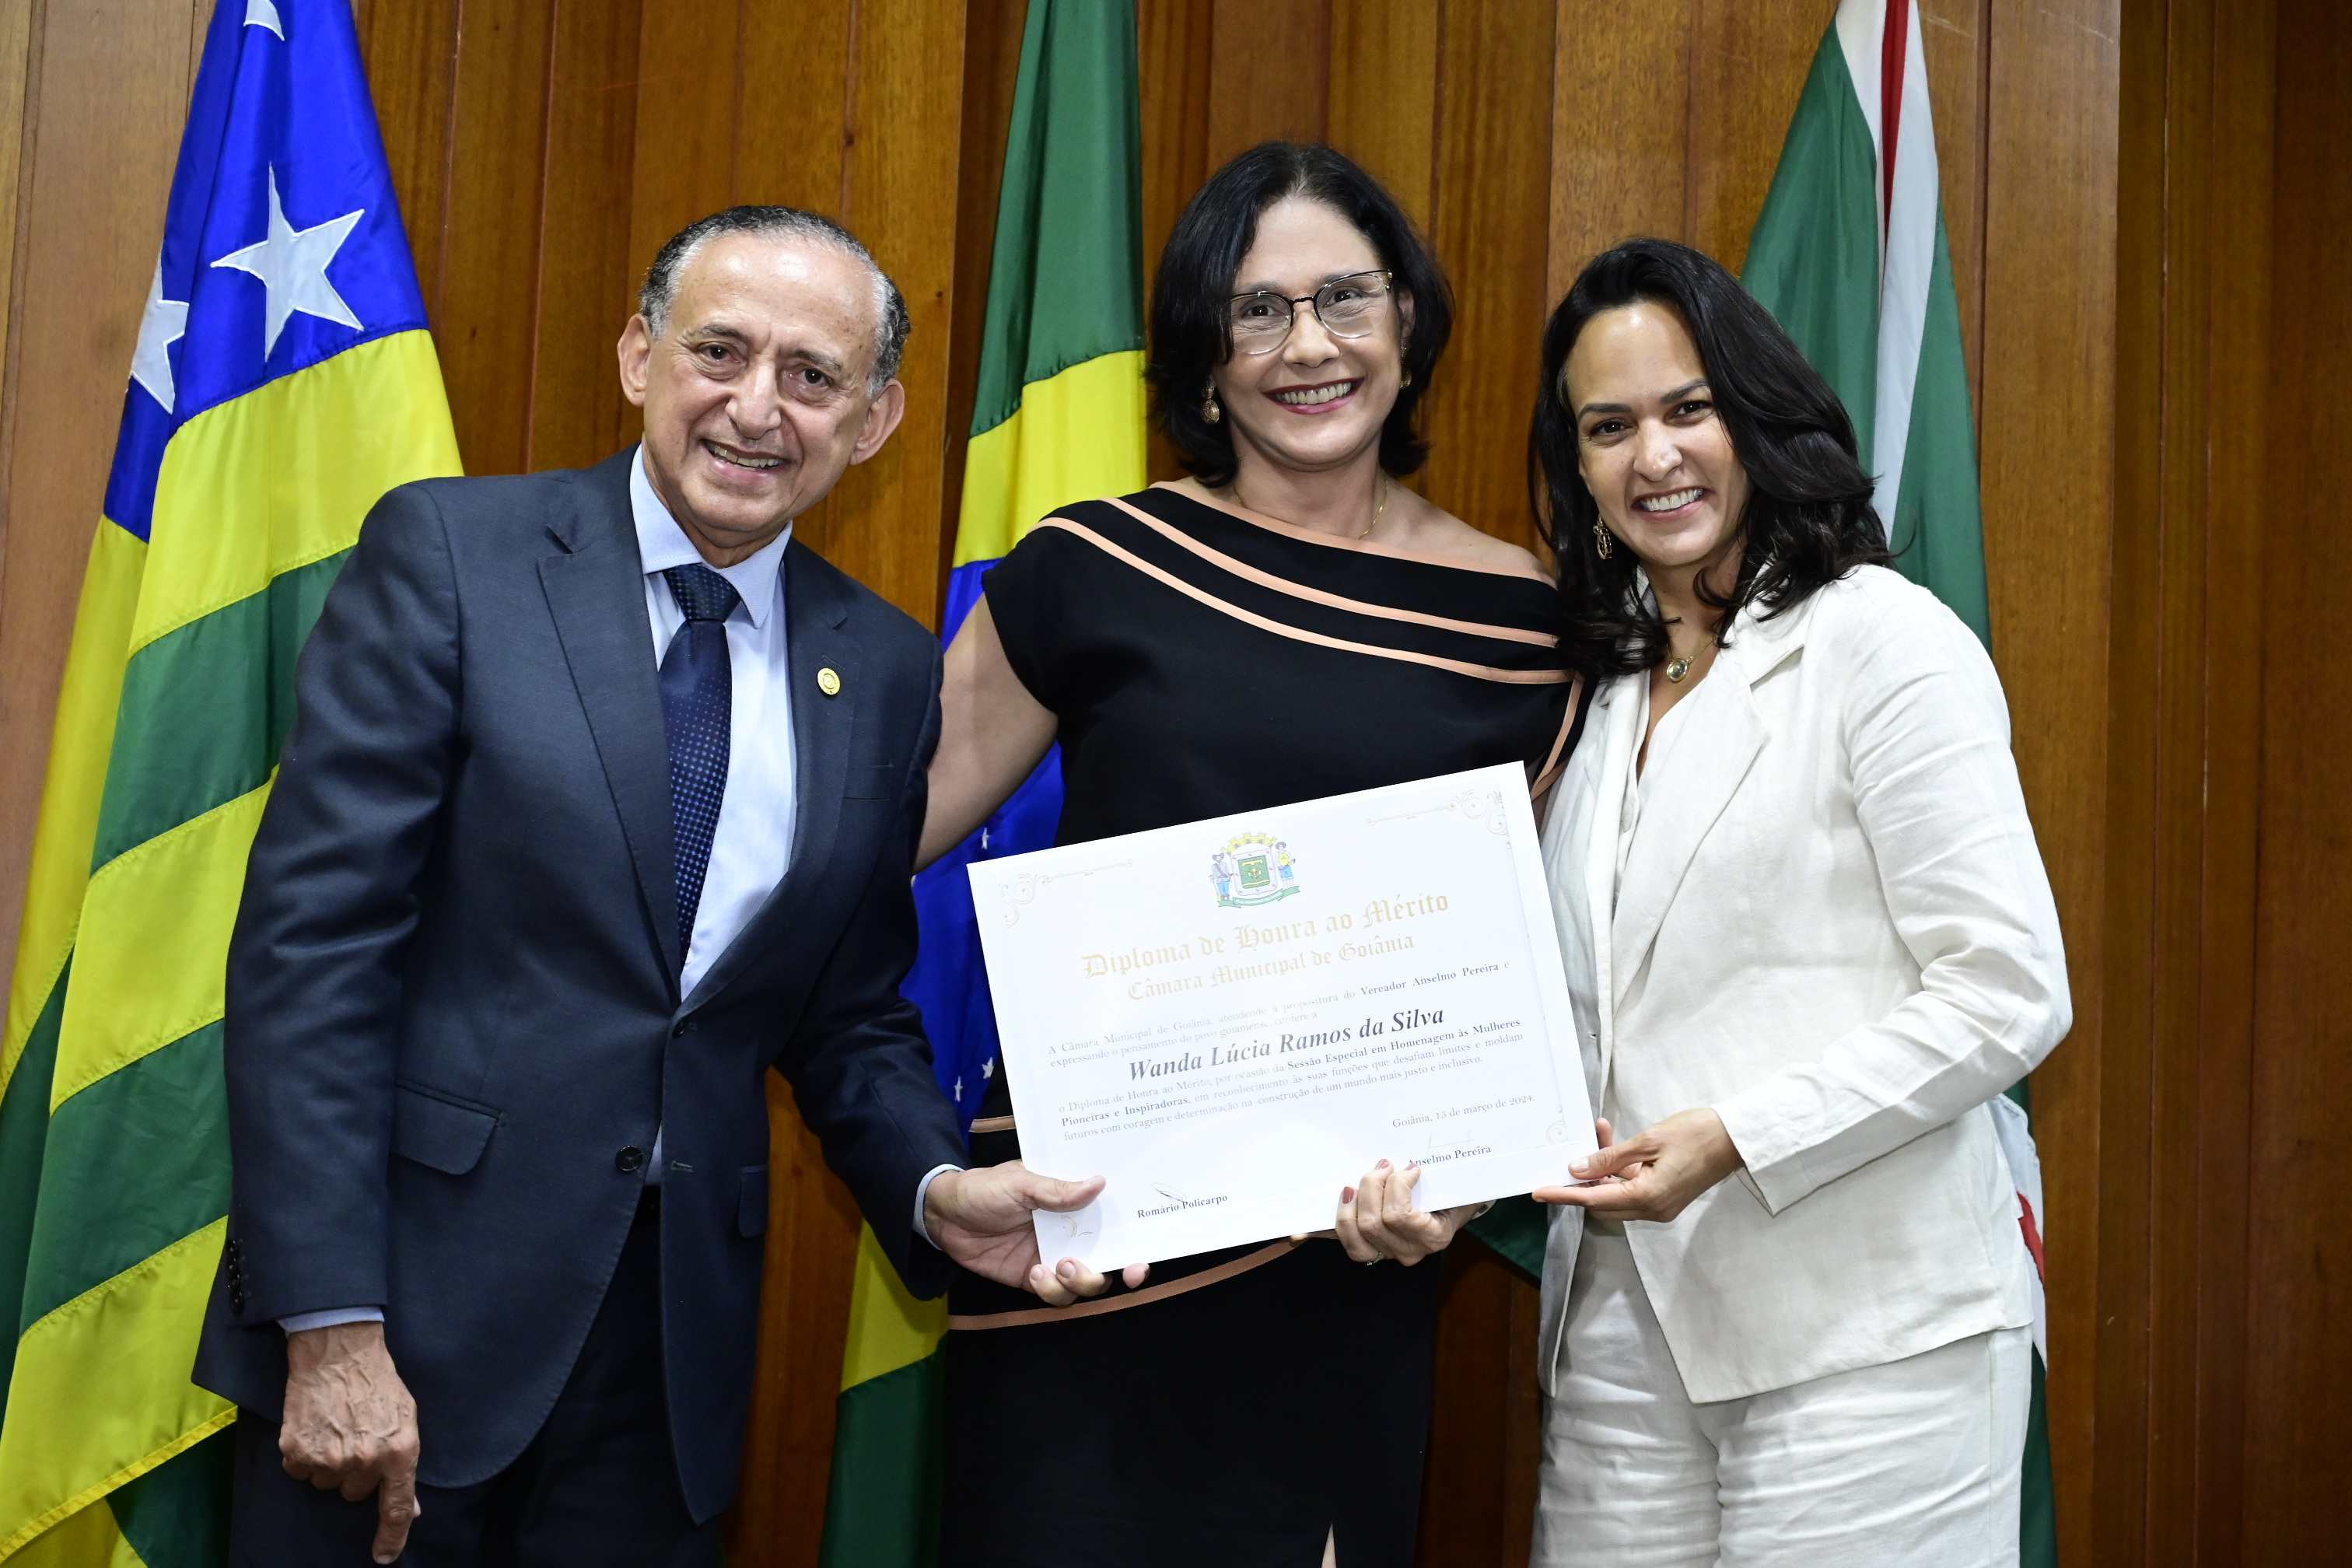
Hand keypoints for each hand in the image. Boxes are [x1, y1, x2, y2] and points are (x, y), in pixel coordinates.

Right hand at [279, 1321, 420, 1563]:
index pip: (396, 1508)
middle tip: (357, 1437)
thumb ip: (405, 1464)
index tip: (384, 1557)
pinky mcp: (297, 1450)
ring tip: (336, 1428)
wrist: (339, 1350)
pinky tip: (315, 1428)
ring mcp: (328, 1457)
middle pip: (355, 1493)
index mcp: (398, 1451)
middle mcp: (364, 1459)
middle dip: (356, 1472)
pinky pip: (300, 1471)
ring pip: (327, 1483)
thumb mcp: (406, 1418)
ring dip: (330, 1463)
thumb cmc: (378, 1382)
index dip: (392, 1537)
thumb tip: (409, 1509)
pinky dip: (304, 1456)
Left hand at [924, 1161, 1149, 1304]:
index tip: (1143, 1253)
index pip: (1112, 1219)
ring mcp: (1052, 1257)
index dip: (1134, 1236)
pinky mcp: (1032, 1278)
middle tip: (1120, 1271)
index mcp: (1072, 1203)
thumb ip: (1057, 1190)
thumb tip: (1099, 1183)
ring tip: (1059, 1265)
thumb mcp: (1020, 1182)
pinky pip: (1054, 1294)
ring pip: (1084, 1282)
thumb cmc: (983, 1188)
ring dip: (1081, 1280)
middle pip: (1108, 1258)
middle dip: (1118, 1270)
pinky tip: (1035, 1274)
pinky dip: (1051, 1289)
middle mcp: (1069, 1231)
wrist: (942, 1215)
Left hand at [1334, 1159, 1477, 1265]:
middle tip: (1381, 1166)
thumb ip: (1440, 1177)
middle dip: (1371, 1187)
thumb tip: (1416, 1162)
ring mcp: (1391, 1253)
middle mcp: (1411, 1250)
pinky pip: (1351, 1244)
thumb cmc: (1453, 1195)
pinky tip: (1332, 1210)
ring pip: (1358, 1233)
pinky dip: (1339, 1225)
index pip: (1400, 1215)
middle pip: (1373, 1223)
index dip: (1397, 1186)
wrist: (1454, 1211)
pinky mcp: (1375, 1251)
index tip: (1409, 1168)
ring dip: (1351, 1205)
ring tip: (1355, 1185)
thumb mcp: (1454, 1185)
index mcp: (1433, 1236)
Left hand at [1532, 1111, 1743, 1223]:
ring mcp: (1660, 1206)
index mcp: (1648, 1197)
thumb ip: (1611, 1158)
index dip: (1563, 1194)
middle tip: (1569, 1153)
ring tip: (1600, 1133)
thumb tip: (1578, 1170)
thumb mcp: (1648, 1141)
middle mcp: (1653, 1209)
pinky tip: (1615, 1141)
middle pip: (1602, 1202)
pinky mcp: (1666, 1197)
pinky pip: (1632, 1188)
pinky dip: (1620, 1170)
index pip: (1593, 1198)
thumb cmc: (1697, 1134)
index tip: (1538, 1191)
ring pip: (1616, 1194)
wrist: (1737, 1138)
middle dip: (1582, 1180)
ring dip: (1602, 1170)